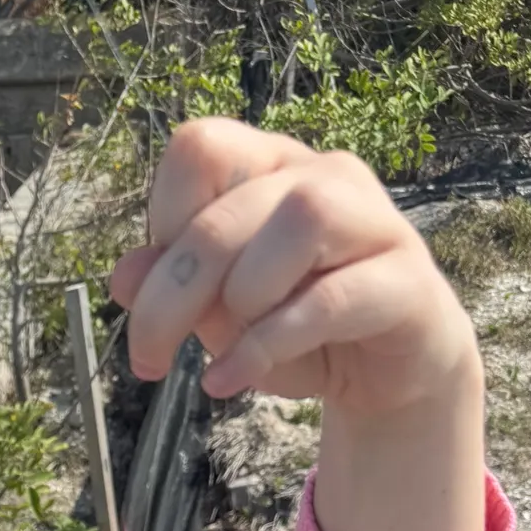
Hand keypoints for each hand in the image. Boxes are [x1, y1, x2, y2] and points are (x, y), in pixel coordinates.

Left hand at [111, 116, 486, 530]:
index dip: (162, 217)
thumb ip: (167, 286)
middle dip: (169, 299)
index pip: (200, 148)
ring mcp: (375, 223)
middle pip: (226, 215)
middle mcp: (325, 177)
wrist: (381, 375)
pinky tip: (228, 381)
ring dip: (241, 300)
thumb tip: (122, 277)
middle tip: (149, 360)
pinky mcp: (407, 283)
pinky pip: (328, 302)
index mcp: (270, 168)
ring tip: (226, 349)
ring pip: (299, 223)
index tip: (156, 286)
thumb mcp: (214, 312)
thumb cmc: (290, 331)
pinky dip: (265, 347)